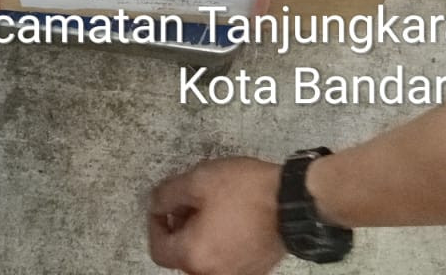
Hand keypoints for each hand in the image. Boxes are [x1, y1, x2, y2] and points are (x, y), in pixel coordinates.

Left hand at [148, 157, 283, 274]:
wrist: (290, 202)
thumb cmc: (245, 191)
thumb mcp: (199, 180)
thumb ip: (168, 193)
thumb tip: (155, 203)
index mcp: (193, 255)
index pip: (158, 249)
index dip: (155, 223)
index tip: (163, 205)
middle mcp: (211, 274)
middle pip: (181, 254)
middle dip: (180, 226)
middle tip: (191, 199)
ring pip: (203, 257)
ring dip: (200, 234)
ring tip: (214, 205)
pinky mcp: (252, 271)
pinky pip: (224, 259)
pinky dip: (220, 242)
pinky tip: (231, 217)